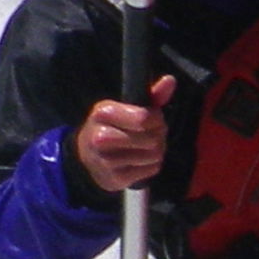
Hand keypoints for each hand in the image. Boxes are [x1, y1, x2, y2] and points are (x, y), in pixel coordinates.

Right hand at [76, 73, 174, 193]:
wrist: (88, 157)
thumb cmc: (112, 127)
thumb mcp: (126, 108)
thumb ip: (152, 95)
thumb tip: (171, 80)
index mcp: (103, 112)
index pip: (145, 118)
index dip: (157, 119)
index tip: (153, 119)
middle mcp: (101, 136)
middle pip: (152, 139)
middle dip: (158, 136)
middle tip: (151, 135)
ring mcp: (106, 160)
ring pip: (154, 155)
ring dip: (157, 151)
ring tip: (146, 147)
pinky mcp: (115, 178)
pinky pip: (150, 170)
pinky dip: (151, 165)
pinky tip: (140, 160)